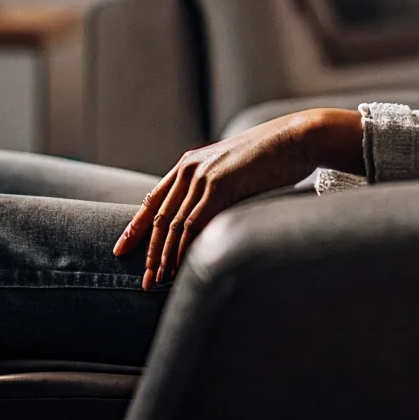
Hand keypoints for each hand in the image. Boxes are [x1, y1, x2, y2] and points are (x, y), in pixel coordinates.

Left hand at [114, 108, 363, 288]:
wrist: (296, 138)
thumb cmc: (272, 158)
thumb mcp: (234, 171)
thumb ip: (215, 189)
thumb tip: (207, 220)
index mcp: (189, 163)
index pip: (154, 200)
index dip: (136, 227)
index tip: (122, 249)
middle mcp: (190, 168)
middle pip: (159, 217)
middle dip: (149, 252)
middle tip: (144, 280)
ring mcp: (203, 175)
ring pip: (174, 225)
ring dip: (165, 256)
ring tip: (160, 281)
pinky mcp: (218, 184)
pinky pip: (195, 223)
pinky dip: (185, 248)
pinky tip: (181, 266)